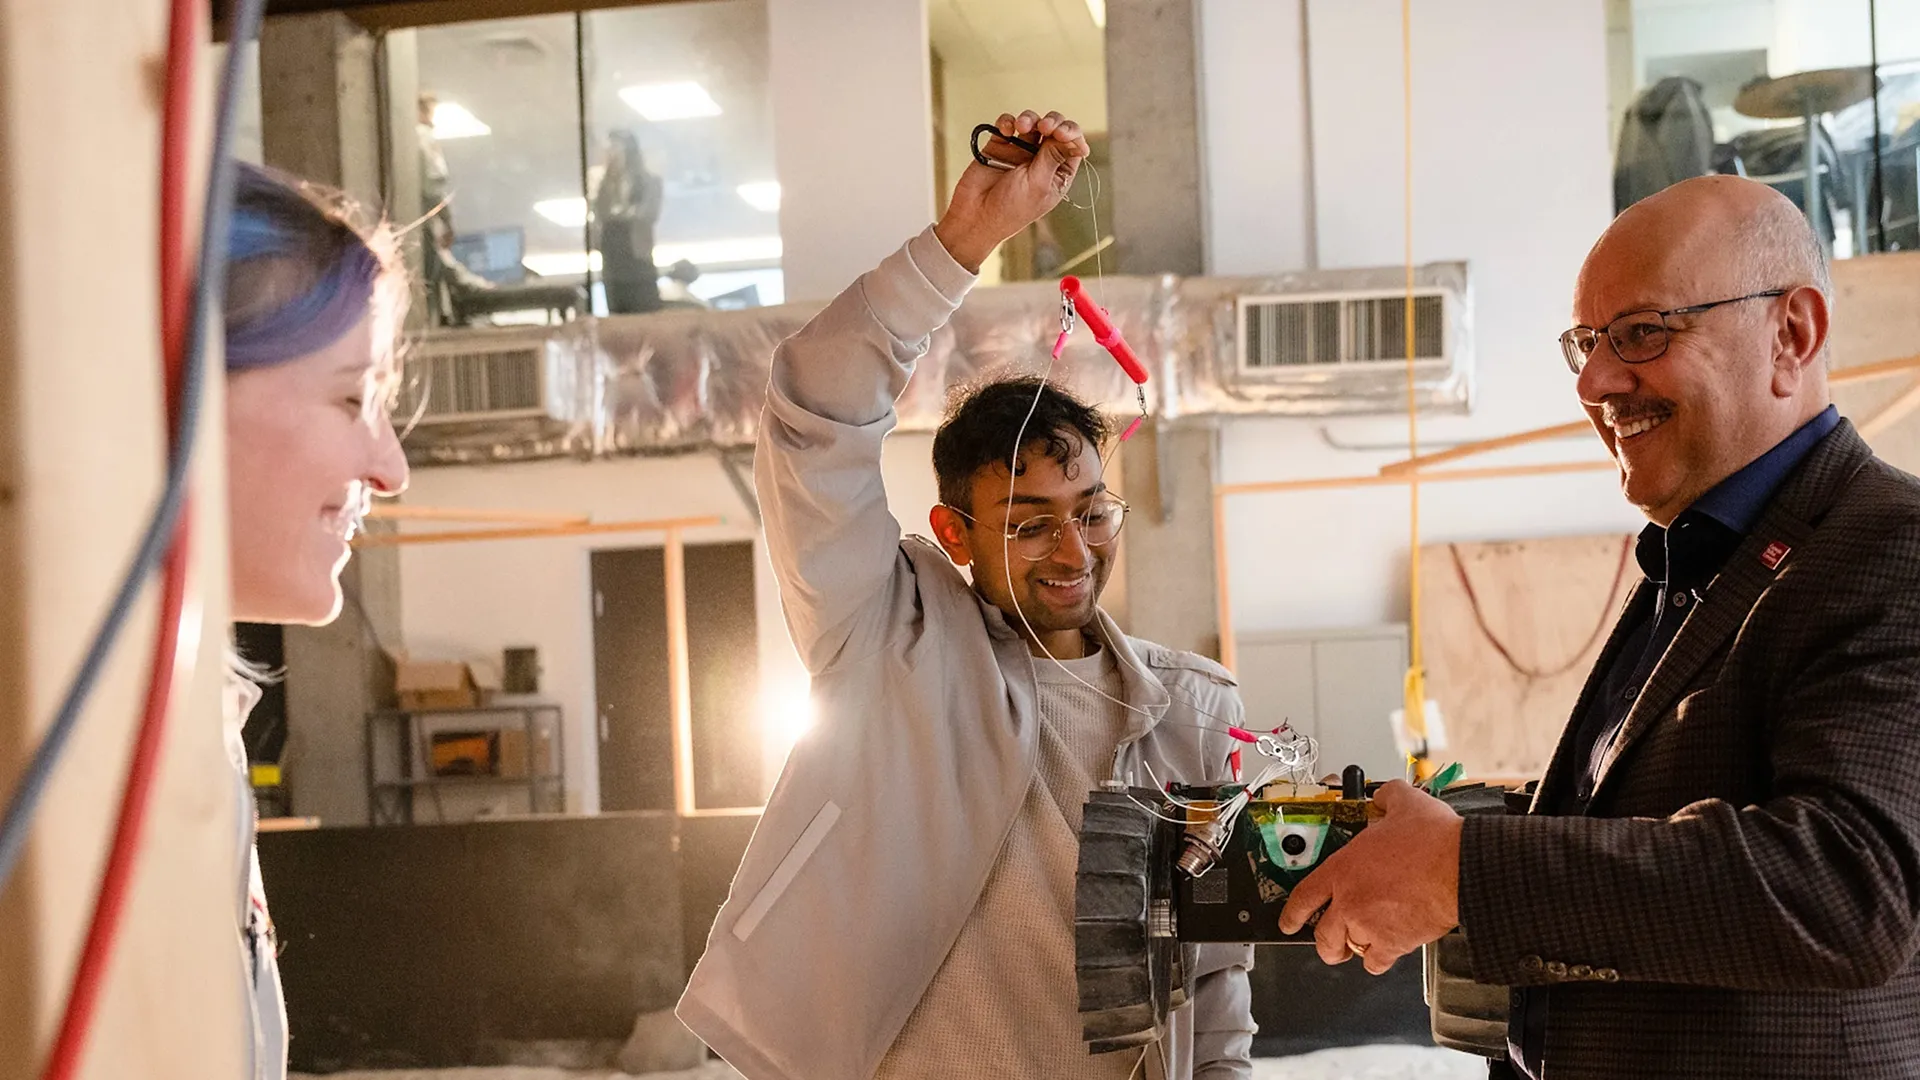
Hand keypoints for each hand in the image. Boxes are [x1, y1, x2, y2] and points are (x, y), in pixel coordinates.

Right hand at [934, 109, 1088, 272]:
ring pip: (1032, 122)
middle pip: (1056, 129)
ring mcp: (1021, 151)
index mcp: (1058, 173)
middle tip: (1045, 127)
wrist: (976, 216)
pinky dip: (1007, 122)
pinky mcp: (1000, 145)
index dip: (1071, 134)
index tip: (1062, 134)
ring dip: (1029, 119)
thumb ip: (1052, 156)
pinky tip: (1005, 130)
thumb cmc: (1010, 209)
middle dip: (1053, 122)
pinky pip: (1007, 124)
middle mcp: (1042, 160)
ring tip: (1021, 126)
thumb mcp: (1038, 184)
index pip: (1074, 145)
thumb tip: (1069, 134)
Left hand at [1277, 780, 1463, 974]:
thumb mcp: (1404, 803)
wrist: (1464, 868)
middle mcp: (1350, 901)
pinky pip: (1376, 962)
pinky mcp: (1394, 943)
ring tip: (1356, 946)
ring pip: (1349, 949)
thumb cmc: (1435, 840)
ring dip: (1351, 949)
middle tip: (1328, 943)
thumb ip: (1386, 798)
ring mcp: (1370, 925)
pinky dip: (1378, 960)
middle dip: (1323, 942)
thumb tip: (1385, 796)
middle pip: (1322, 934)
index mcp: (1344, 868)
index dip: (1291, 914)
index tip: (1288, 922)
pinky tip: (1384, 951)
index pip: (1304, 897)